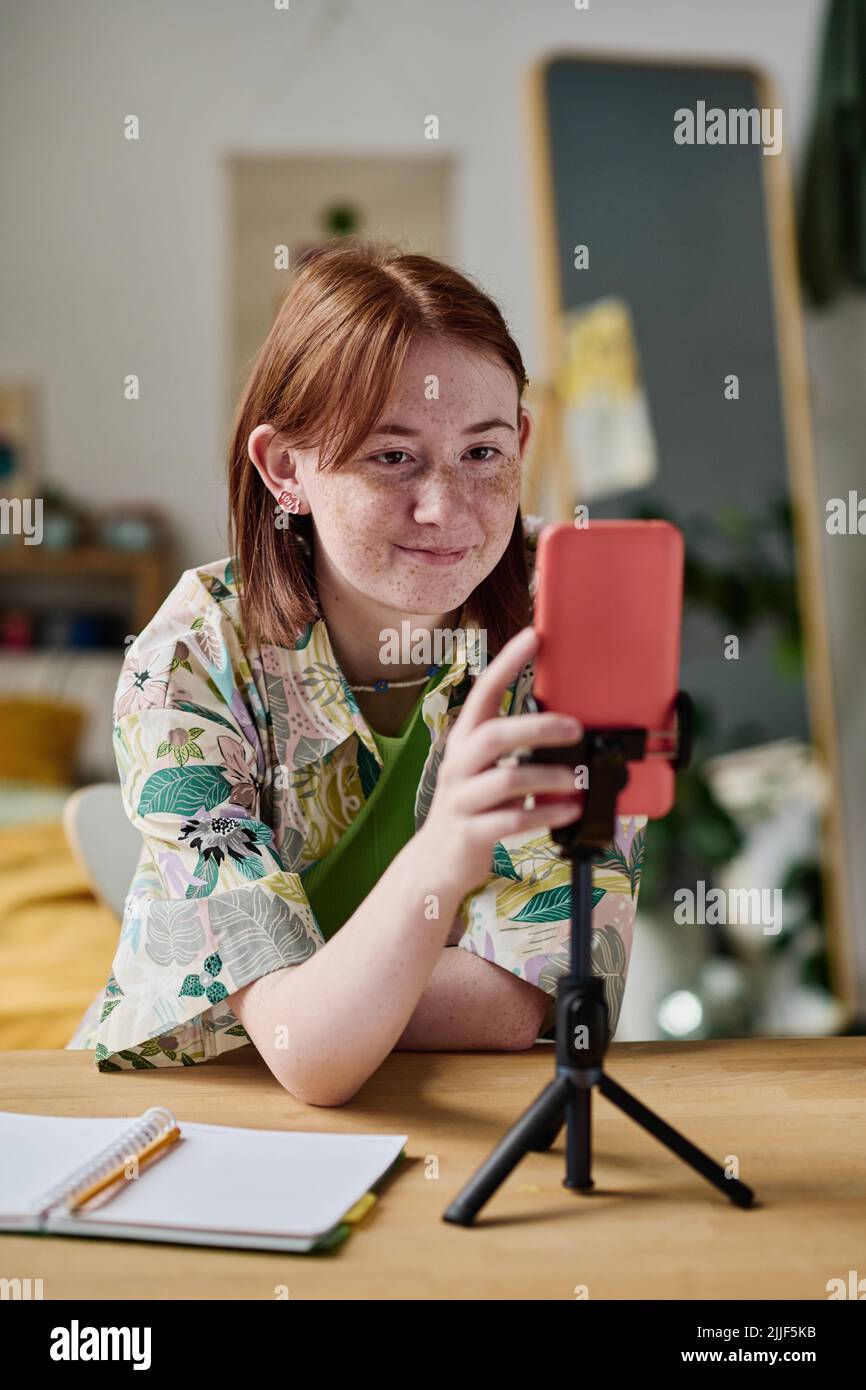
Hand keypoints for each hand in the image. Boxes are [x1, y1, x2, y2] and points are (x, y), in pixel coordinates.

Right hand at [418, 626, 582, 895]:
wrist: (437, 861)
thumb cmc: (473, 806)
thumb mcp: (484, 768)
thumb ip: (513, 747)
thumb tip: (566, 724)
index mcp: (465, 740)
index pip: (483, 693)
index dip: (506, 664)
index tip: (532, 637)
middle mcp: (458, 765)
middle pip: (494, 735)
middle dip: (538, 728)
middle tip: (576, 728)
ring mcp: (461, 800)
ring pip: (506, 780)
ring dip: (549, 776)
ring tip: (578, 778)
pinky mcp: (470, 833)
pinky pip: (512, 820)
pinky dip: (546, 813)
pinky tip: (569, 809)